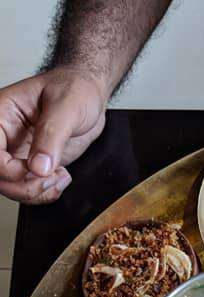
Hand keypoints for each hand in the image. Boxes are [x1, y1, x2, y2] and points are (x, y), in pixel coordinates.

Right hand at [0, 66, 106, 203]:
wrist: (89, 96)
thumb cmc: (74, 89)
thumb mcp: (66, 106)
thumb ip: (52, 135)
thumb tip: (39, 167)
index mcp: (1, 114)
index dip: (9, 169)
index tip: (36, 170)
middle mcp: (4, 136)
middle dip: (24, 186)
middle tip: (51, 178)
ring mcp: (17, 152)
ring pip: (11, 187)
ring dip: (37, 192)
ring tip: (60, 177)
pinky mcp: (33, 165)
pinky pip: (29, 189)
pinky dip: (45, 194)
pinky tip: (61, 178)